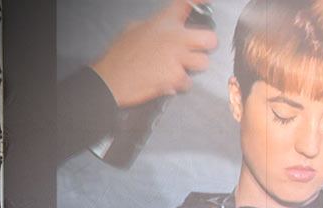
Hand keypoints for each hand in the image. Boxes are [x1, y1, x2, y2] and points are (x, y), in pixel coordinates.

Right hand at [90, 0, 217, 107]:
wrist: (112, 78)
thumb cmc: (121, 56)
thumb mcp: (133, 30)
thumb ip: (153, 26)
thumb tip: (160, 28)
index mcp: (163, 23)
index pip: (185, 4)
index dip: (199, 0)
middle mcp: (174, 38)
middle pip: (209, 38)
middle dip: (207, 44)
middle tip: (199, 47)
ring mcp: (177, 58)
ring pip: (203, 62)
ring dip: (194, 66)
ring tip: (180, 66)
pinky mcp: (176, 76)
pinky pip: (188, 81)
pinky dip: (179, 83)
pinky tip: (167, 79)